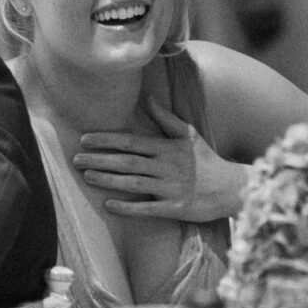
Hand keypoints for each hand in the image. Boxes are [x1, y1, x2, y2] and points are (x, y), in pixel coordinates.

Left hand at [73, 105, 247, 221]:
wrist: (232, 187)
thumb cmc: (207, 160)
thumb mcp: (189, 135)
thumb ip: (166, 118)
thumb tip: (148, 98)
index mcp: (166, 148)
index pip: (130, 142)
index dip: (106, 141)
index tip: (85, 140)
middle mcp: (166, 166)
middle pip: (127, 162)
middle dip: (99, 160)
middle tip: (75, 160)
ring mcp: (170, 188)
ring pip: (133, 183)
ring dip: (108, 180)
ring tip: (86, 176)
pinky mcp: (175, 208)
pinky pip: (147, 208)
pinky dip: (128, 207)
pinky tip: (109, 205)